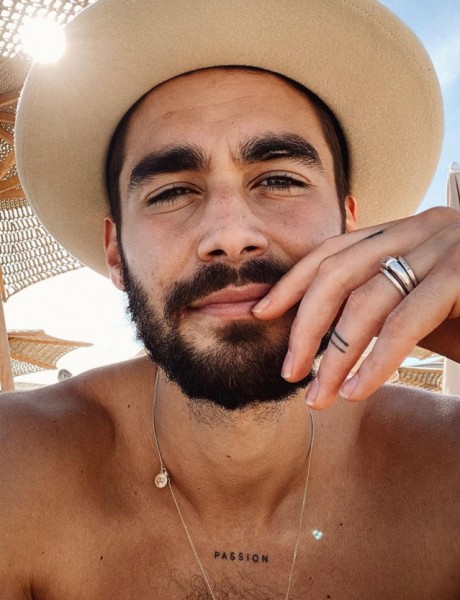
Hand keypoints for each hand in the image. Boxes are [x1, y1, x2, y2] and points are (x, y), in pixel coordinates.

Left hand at [252, 207, 459, 408]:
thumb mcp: (416, 304)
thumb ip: (376, 305)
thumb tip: (318, 333)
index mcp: (401, 230)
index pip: (331, 251)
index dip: (292, 283)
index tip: (261, 316)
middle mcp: (420, 228)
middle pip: (338, 274)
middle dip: (306, 327)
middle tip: (289, 373)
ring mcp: (445, 246)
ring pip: (369, 300)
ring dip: (336, 355)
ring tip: (318, 396)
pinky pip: (408, 320)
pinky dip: (377, 359)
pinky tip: (358, 391)